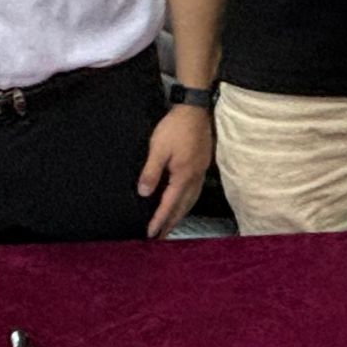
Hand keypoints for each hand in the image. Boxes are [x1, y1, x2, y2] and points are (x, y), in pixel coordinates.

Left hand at [139, 105, 213, 238]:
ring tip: (171, 224)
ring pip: (191, 200)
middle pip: (183, 207)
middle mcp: (195, 177)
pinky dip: (187, 201)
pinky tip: (183, 200)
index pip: (169, 204)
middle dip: (172, 223)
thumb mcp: (158, 149)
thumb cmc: (176, 127)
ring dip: (181, 214)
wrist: (195, 109)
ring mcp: (201, 171)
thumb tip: (144, 193)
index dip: (159, 220)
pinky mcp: (202, 164)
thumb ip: (151, 173)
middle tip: (162, 237)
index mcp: (184, 176)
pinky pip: (195, 190)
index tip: (151, 234)